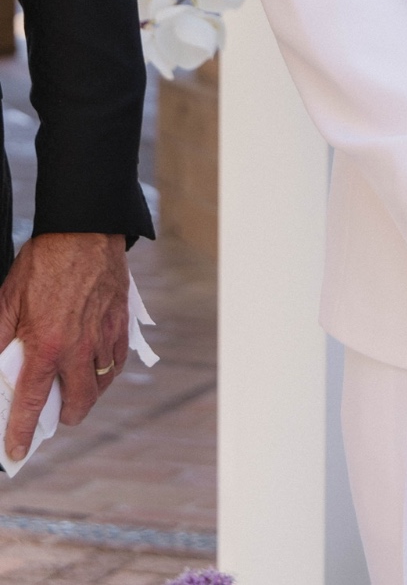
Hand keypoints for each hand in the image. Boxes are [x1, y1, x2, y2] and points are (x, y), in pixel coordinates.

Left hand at [0, 233, 128, 460]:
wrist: (85, 228)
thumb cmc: (44, 261)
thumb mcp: (8, 299)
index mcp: (46, 346)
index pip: (31, 404)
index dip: (20, 433)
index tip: (15, 453)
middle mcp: (78, 348)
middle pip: (78, 404)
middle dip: (64, 418)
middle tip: (52, 415)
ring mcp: (103, 336)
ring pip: (101, 385)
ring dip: (87, 395)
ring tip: (74, 391)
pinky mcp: (120, 322)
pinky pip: (118, 361)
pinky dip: (107, 372)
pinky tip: (97, 367)